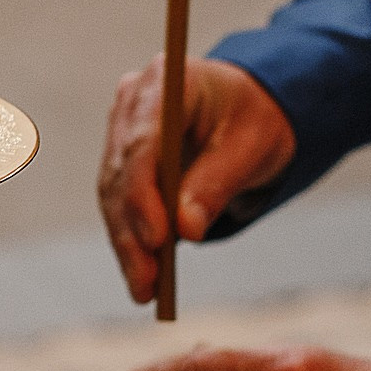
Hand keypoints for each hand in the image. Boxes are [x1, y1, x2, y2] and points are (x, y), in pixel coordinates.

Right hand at [99, 55, 295, 304]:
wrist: (250, 106)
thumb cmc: (257, 118)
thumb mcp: (251, 147)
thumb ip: (216, 183)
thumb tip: (187, 230)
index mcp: (167, 81)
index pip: (141, 143)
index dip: (143, 195)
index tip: (157, 240)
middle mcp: (133, 100)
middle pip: (121, 173)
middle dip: (133, 232)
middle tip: (147, 283)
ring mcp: (121, 125)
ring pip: (113, 193)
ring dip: (127, 243)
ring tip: (144, 290)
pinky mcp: (121, 154)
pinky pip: (119, 200)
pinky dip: (130, 237)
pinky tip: (141, 273)